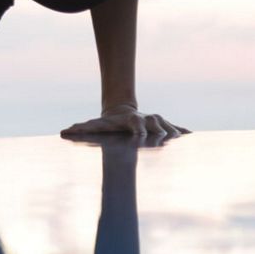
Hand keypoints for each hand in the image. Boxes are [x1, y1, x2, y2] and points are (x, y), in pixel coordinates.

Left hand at [60, 105, 188, 139]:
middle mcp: (145, 119)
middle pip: (156, 123)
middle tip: (167, 143)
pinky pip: (173, 126)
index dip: (138, 132)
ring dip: (175, 131)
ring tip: (183, 140)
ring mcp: (153, 120)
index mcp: (131, 120)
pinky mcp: (159, 124)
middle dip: (162, 132)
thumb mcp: (94, 124)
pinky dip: (182, 130)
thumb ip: (79, 128)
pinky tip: (192, 136)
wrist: (120, 110)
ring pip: (167, 124)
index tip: (140, 140)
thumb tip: (62, 131)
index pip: (136, 125)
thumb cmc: (106, 122)